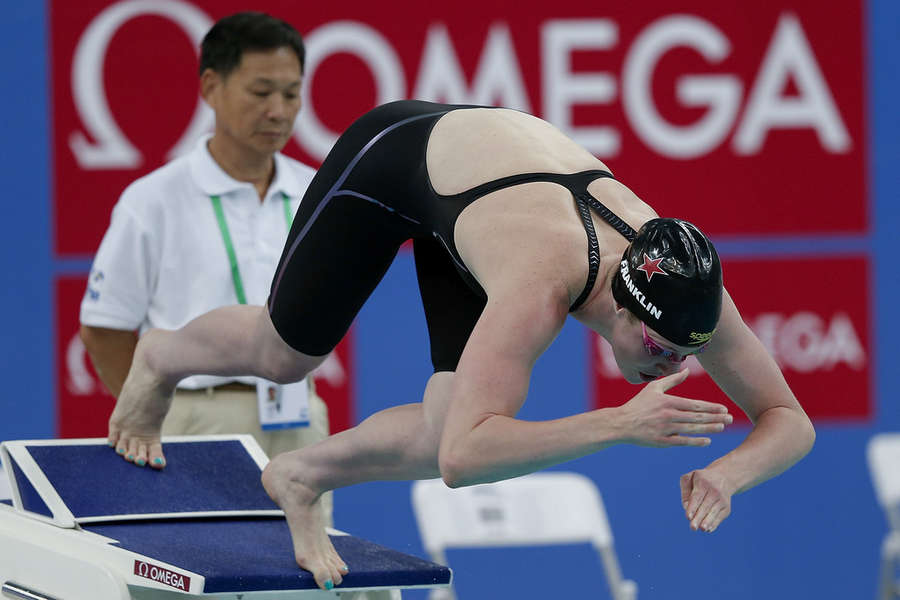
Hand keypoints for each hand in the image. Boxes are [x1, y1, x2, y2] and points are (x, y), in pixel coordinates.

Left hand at [107, 331, 173, 468]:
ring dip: (140, 458)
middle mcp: (126, 417)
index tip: (126, 446)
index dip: (120, 438)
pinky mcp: (150, 428)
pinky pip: (152, 449)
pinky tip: (158, 465)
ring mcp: (136, 424)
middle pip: (123, 442)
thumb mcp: (148, 355)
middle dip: (129, 451)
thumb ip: (151, 351)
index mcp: (123, 402)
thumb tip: (160, 336)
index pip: (117, 428)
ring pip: (135, 449)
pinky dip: (155, 457)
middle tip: (136, 459)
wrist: (158, 358)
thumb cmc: (155, 352)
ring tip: (143, 463)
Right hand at [616, 370, 731, 446]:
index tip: (724, 409)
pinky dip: (696, 441)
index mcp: (668, 402)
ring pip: (692, 429)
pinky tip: (707, 441)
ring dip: (709, 428)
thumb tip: (686, 370)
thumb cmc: (638, 404)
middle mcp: (669, 415)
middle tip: (730, 419)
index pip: (695, 405)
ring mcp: (666, 429)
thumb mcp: (653, 388)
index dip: (711, 407)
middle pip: (697, 417)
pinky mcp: (662, 441)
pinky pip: (682, 441)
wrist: (621, 423)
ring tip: (722, 427)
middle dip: (715, 418)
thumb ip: (671, 380)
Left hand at [680, 468, 733, 531]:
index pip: (697, 497)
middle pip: (705, 506)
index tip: (688, 517)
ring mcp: (722, 500)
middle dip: (699, 517)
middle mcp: (714, 491)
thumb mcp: (690, 478)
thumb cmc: (701, 480)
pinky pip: (720, 517)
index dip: (693, 507)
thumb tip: (686, 507)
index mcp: (703, 482)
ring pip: (714, 512)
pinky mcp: (727, 508)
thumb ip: (685, 491)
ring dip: (708, 521)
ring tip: (702, 529)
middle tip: (692, 527)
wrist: (724, 478)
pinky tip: (708, 529)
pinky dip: (714, 523)